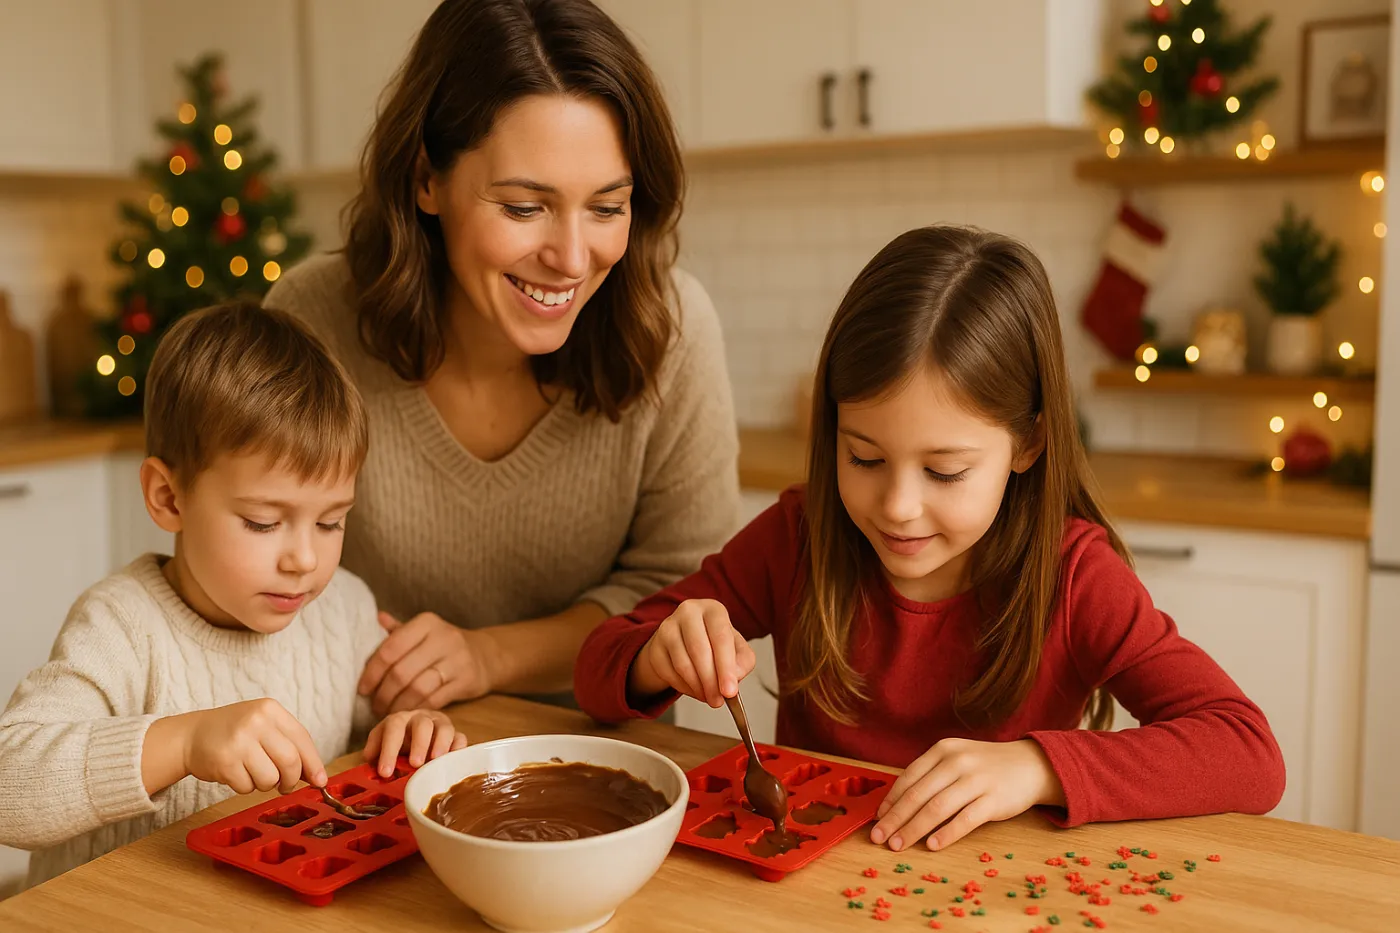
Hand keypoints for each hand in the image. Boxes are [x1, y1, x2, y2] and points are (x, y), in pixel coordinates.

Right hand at [179, 699, 327, 794]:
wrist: (191, 735)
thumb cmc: (233, 733)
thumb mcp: (262, 726)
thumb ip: (288, 744)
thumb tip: (316, 776)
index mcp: (270, 709)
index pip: (302, 738)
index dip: (314, 763)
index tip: (320, 781)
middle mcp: (256, 721)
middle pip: (290, 761)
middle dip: (291, 780)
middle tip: (284, 785)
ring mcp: (239, 741)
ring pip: (270, 779)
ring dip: (265, 785)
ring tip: (252, 772)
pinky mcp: (224, 762)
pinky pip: (247, 787)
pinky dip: (245, 787)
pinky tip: (235, 773)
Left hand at [359, 611, 496, 716]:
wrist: (486, 655)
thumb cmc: (444, 644)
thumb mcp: (425, 631)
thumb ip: (400, 629)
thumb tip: (378, 617)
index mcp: (427, 623)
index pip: (391, 648)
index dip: (372, 671)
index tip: (362, 689)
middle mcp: (443, 638)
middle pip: (402, 672)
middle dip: (383, 693)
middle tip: (374, 706)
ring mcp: (457, 660)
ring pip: (418, 688)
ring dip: (398, 705)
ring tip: (387, 712)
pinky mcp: (466, 681)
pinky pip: (434, 700)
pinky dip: (416, 709)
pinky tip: (408, 713)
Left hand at [362, 709, 467, 777]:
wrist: (417, 740)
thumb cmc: (398, 747)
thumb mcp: (380, 748)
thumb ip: (374, 753)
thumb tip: (370, 759)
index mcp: (399, 720)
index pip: (393, 728)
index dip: (388, 750)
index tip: (385, 772)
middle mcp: (421, 719)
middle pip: (422, 724)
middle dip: (418, 744)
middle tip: (414, 764)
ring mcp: (440, 726)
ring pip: (444, 728)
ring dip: (440, 744)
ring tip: (435, 761)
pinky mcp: (455, 735)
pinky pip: (460, 738)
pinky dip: (458, 749)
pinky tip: (452, 761)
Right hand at [628, 599, 755, 706]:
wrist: (685, 641)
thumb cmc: (715, 643)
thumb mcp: (737, 648)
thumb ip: (743, 661)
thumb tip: (734, 676)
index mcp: (713, 609)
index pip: (721, 637)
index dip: (726, 667)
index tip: (729, 690)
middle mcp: (688, 612)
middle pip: (699, 650)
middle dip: (710, 681)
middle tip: (718, 700)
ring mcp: (668, 628)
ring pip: (683, 664)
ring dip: (697, 687)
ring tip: (708, 696)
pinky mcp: (655, 647)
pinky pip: (669, 673)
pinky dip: (684, 687)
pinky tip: (695, 689)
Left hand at [869, 739, 1063, 851]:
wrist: (1031, 765)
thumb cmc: (986, 766)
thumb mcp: (956, 759)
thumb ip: (931, 775)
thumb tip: (898, 804)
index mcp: (943, 750)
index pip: (909, 777)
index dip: (891, 800)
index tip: (877, 818)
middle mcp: (957, 762)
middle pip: (918, 794)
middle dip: (895, 818)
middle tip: (878, 837)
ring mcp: (976, 780)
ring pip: (937, 808)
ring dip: (914, 829)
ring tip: (898, 845)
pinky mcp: (994, 800)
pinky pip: (965, 819)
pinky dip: (946, 833)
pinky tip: (931, 845)